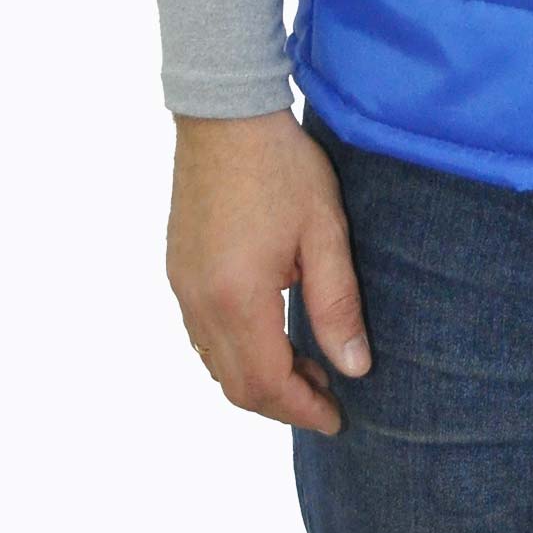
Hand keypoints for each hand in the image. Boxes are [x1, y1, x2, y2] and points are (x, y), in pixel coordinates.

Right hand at [166, 108, 370, 435]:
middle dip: (282, 402)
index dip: (303, 408)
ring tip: (307, 366)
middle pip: (236, 384)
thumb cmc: (281, 166)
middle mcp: (200, 302)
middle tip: (327, 396)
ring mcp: (182, 287)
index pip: (266, 383)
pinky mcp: (178, 270)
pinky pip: (202, 335)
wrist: (226, 115)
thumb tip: (354, 368)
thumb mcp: (324, 232)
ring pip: (215, 364)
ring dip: (258, 379)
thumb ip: (337, 304)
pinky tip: (269, 334)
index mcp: (238, 298)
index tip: (337, 417)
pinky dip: (236, 352)